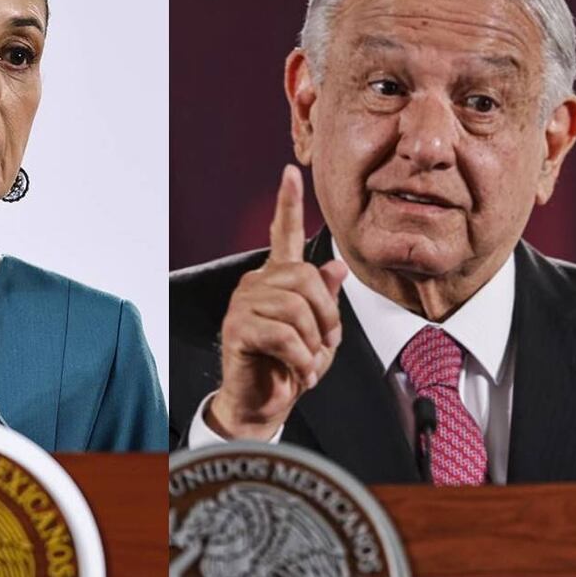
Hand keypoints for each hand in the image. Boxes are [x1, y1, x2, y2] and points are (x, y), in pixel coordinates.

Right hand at [208, 165, 347, 440]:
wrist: (263, 404)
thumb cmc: (289, 366)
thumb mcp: (319, 331)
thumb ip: (324, 299)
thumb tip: (338, 266)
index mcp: (277, 279)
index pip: (283, 234)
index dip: (288, 203)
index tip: (290, 171)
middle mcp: (256, 284)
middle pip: (304, 278)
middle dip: (326, 316)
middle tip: (325, 345)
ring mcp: (243, 304)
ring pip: (296, 308)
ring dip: (313, 343)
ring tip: (307, 362)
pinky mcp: (237, 328)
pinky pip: (283, 335)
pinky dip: (301, 360)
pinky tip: (298, 373)